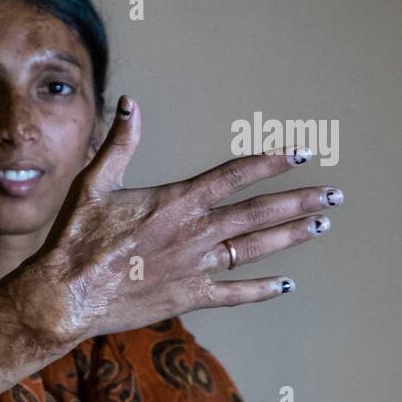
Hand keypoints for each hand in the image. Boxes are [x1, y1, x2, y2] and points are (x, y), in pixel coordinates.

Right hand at [11, 95, 339, 344]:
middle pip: (260, 212)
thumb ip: (119, 144)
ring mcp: (197, 267)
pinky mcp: (190, 297)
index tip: (303, 152)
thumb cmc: (77, 238)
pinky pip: (236, 293)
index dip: (272, 161)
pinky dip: (263, 289)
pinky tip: (286, 284)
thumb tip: (130, 103)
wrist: (67, 295)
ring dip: (291, 236)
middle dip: (301, 201)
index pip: (236, 175)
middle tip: (334, 195)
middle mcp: (196, 233)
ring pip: (256, 249)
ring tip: (320, 226)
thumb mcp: (95, 184)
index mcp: (177, 201)